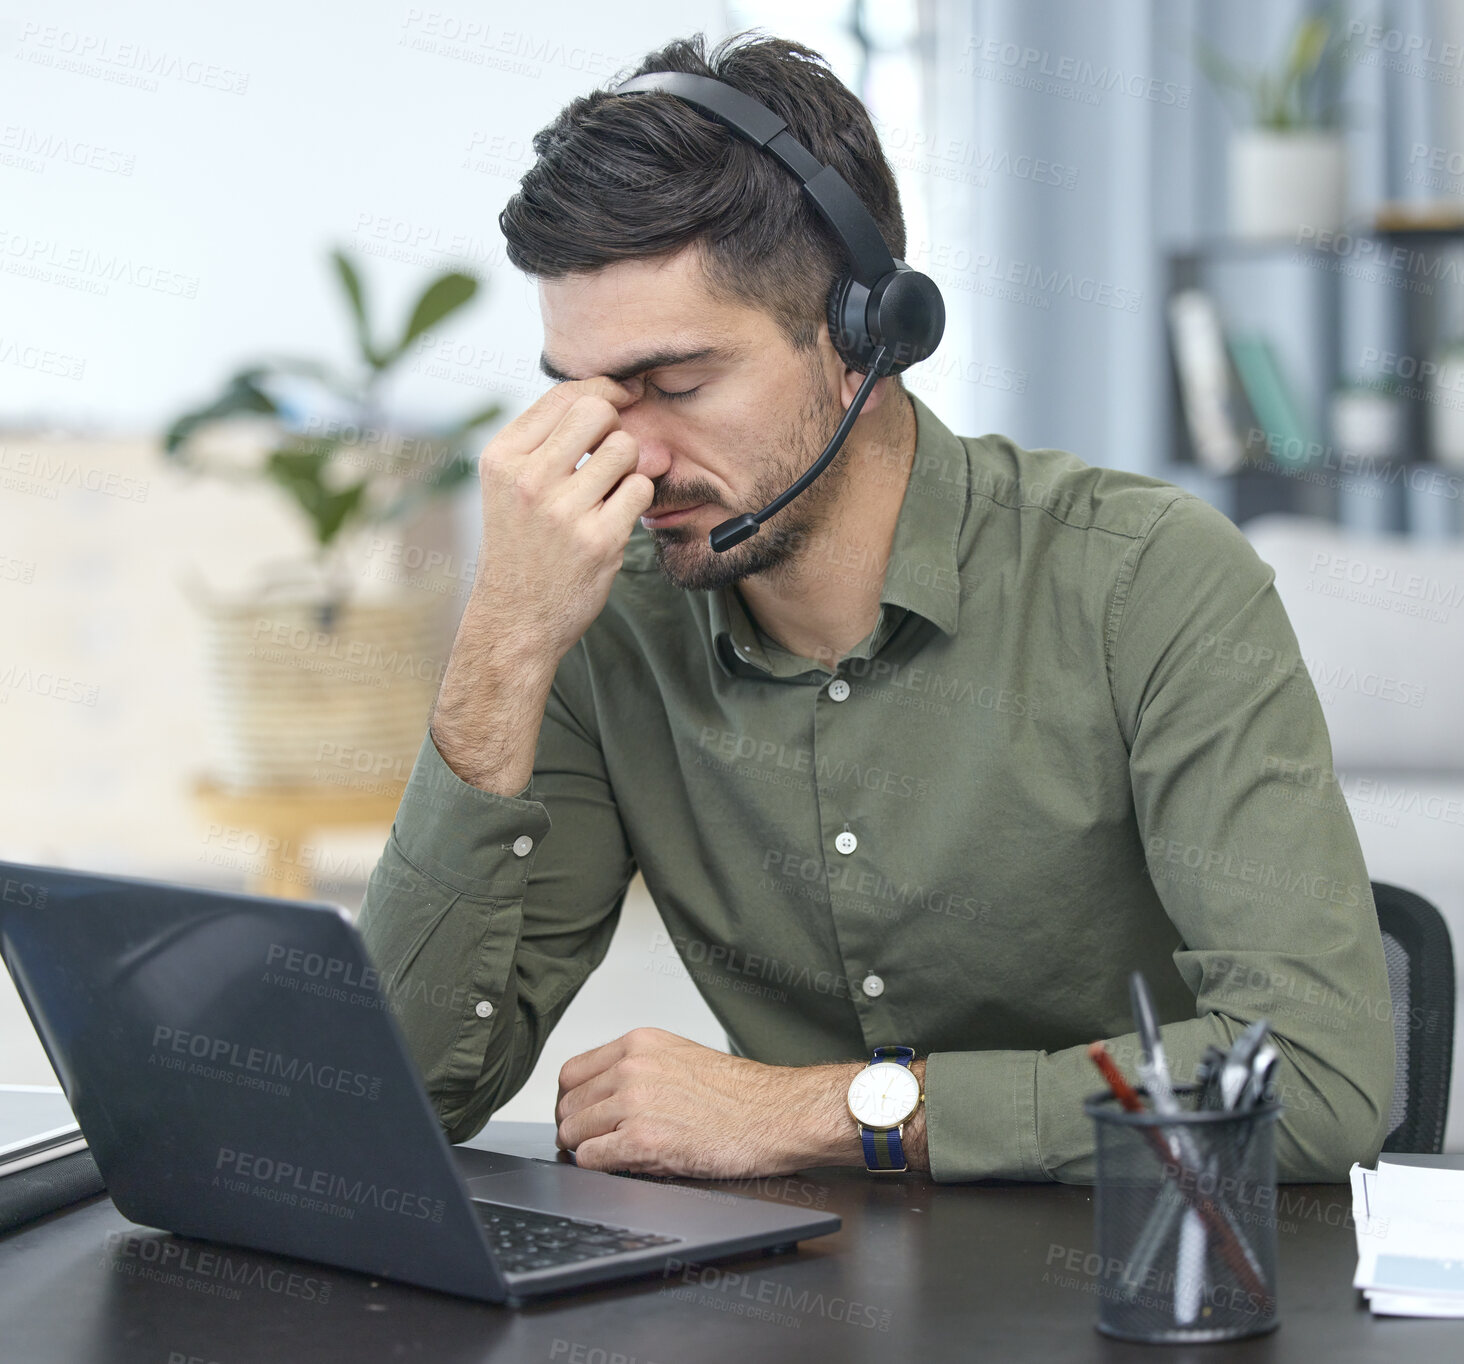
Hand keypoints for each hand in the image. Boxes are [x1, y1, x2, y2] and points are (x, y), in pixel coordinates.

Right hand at [471, 376, 654, 668]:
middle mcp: (528, 479)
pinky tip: (615, 517)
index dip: (604, 391)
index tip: (623, 399)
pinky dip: (636, 500)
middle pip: (598, 412)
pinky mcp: (598, 540)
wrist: (515, 618)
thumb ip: (555, 438)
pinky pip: (640, 489)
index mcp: (502, 457)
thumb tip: (626, 398)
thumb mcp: (512, 483)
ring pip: (625, 449)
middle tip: (607, 458)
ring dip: (627, 468)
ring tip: (606, 494)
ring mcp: (563, 511)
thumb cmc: (520, 544)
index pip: (565, 394)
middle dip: (614, 427)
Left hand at [553, 1027, 928, 1177]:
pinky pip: (591, 1159)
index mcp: (638, 1043)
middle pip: (568, 1105)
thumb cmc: (740, 1094)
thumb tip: (600, 1096)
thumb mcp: (680, 1058)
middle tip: (593, 1144)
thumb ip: (637, 1069)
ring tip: (612, 1157)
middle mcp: (631, 1067)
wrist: (776, 1113)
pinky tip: (624, 1166)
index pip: (571, 1072)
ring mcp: (633, 1103)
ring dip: (586, 1151)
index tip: (580, 1117)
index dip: (572, 1101)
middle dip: (576, 1129)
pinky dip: (599, 1168)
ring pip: (573, 1134)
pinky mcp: (641, 1140)